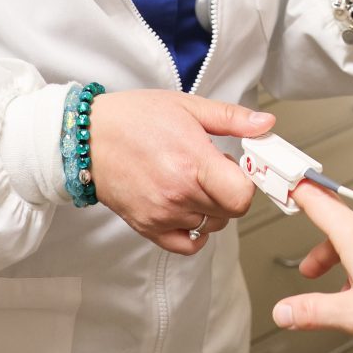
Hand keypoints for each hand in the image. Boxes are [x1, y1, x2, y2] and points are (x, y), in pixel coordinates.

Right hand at [88, 90, 271, 254]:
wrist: (87, 137)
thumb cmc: (134, 119)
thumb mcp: (188, 107)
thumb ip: (231, 119)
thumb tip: (265, 124)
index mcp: (192, 162)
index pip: (242, 195)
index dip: (248, 182)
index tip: (241, 169)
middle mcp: (178, 194)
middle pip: (230, 212)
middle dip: (230, 191)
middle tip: (214, 169)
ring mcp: (162, 214)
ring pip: (211, 225)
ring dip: (212, 208)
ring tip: (193, 180)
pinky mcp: (147, 227)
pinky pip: (186, 246)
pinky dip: (195, 233)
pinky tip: (189, 210)